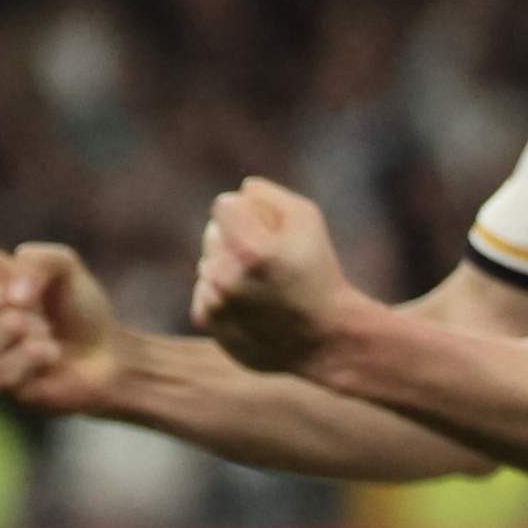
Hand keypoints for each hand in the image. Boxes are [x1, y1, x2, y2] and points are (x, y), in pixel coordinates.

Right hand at [0, 243, 127, 416]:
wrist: (108, 354)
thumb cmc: (81, 311)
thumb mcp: (65, 268)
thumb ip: (37, 261)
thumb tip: (12, 297)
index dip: (22, 270)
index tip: (44, 280)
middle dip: (19, 304)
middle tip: (44, 314)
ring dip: (27, 330)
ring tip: (48, 331)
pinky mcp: (0, 385)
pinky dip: (31, 356)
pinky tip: (52, 352)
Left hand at [192, 177, 366, 375]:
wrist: (324, 337)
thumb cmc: (320, 273)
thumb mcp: (310, 221)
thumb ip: (272, 196)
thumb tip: (243, 189)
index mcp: (251, 250)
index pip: (224, 206)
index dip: (246, 211)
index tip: (265, 225)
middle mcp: (227, 278)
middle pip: (212, 234)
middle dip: (236, 239)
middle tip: (269, 258)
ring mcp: (216, 304)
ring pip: (206, 265)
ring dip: (227, 268)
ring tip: (263, 285)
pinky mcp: (210, 324)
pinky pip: (203, 294)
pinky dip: (221, 295)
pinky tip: (251, 304)